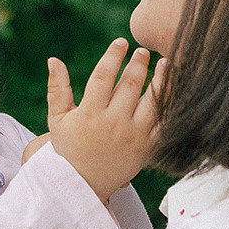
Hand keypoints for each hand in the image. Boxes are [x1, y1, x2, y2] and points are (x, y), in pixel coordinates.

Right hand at [44, 39, 159, 200]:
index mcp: (90, 113)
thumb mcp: (57, 120)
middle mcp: (113, 123)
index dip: (113, 56)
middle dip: (138, 63)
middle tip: (143, 51)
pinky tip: (175, 91)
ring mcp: (133, 136)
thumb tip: (53, 59)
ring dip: (161, 79)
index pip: (103, 76)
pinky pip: (163, 122)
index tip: (121, 42)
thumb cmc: (68, 150)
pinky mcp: (147, 148)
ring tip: (165, 63)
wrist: (83, 187)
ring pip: (152, 101)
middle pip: (130, 85)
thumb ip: (57, 89)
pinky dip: (170, 105)